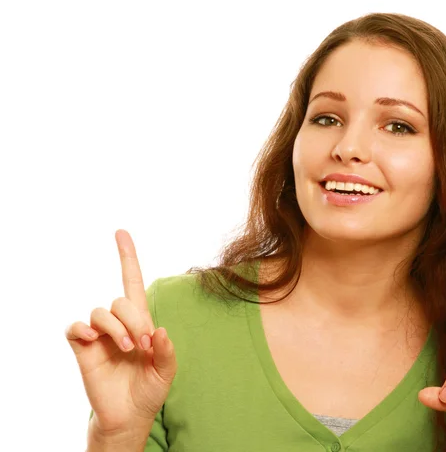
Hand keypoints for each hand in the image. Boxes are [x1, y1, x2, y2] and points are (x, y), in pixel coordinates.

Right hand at [66, 229, 177, 437]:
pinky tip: (92, 339)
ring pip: (101, 311)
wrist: (129, 416)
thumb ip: (167, 351)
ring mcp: (99, 336)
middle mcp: (118, 324)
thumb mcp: (167, 371)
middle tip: (145, 344)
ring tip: (129, 348)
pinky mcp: (83, 349)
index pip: (132, 283)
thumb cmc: (149, 390)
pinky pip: (75, 328)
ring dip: (117, 326)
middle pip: (121, 300)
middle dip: (135, 319)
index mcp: (141, 322)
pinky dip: (82, 329)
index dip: (127, 258)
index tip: (121, 233)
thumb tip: (159, 330)